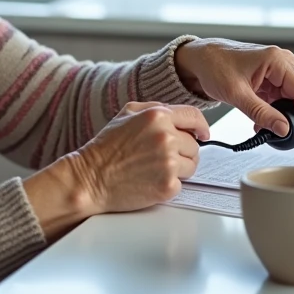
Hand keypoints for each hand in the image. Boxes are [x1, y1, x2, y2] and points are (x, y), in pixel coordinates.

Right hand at [67, 101, 210, 213]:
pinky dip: (168, 184)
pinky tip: (149, 180)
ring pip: (191, 165)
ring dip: (178, 168)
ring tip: (153, 168)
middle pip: (194, 144)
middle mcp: (166, 137)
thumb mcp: (126, 113)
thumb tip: (180, 116)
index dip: (201, 126)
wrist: (90, 178)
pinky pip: (182, 184)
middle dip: (182, 151)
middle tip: (159, 157)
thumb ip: (155, 108)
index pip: (194, 116)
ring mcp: (168, 163)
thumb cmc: (105, 147)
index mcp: (157, 116)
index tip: (203, 134)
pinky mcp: (168, 185)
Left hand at [173, 38, 293, 140]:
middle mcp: (281, 62)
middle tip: (286, 138)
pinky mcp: (271, 78)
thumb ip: (262, 113)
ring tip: (267, 130)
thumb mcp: (237, 94)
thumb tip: (283, 129)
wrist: (200, 59)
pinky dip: (273, 112)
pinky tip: (263, 123)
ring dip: (282, 116)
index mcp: (276, 60)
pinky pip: (279, 98)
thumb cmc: (214, 66)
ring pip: (290, 99)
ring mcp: (277, 70)